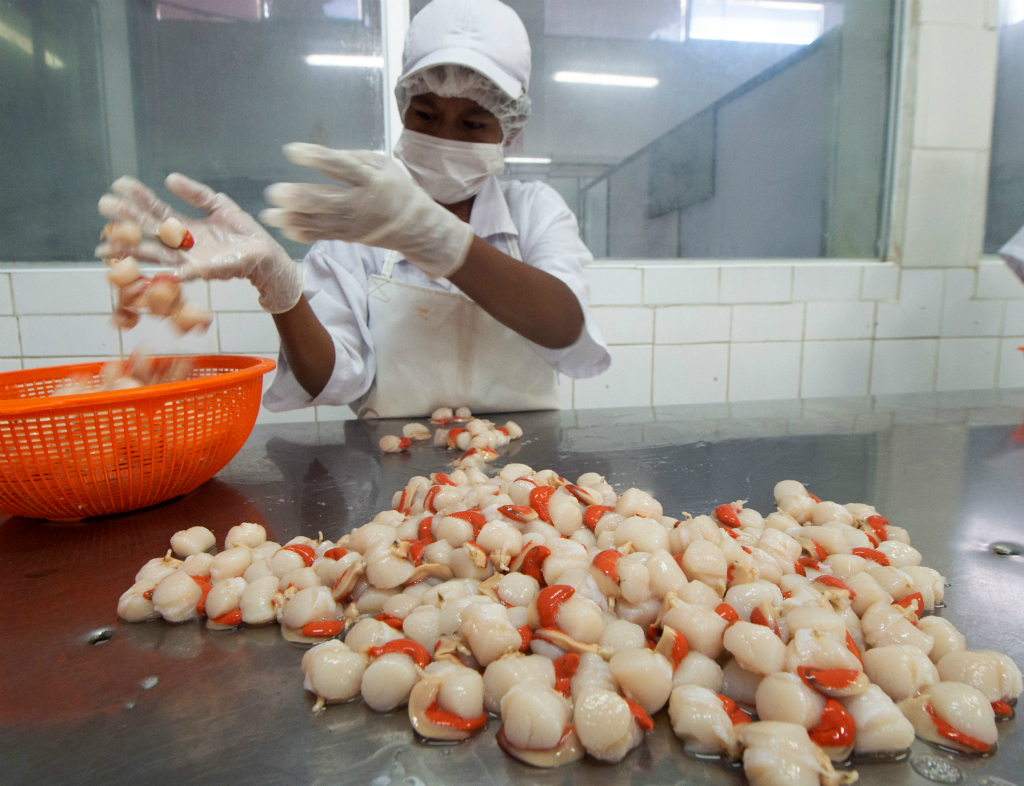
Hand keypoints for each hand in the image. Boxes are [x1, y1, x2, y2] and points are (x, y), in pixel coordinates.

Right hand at [96, 174, 303, 313]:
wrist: (265, 254)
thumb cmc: (243, 233)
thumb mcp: (219, 204)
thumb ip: (196, 193)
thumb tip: (169, 178)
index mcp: (185, 227)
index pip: (156, 210)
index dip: (138, 198)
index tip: (119, 185)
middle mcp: (182, 244)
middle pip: (149, 230)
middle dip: (126, 219)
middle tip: (103, 205)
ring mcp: (190, 260)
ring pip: (155, 253)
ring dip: (132, 249)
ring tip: (108, 243)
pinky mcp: (204, 272)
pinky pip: (181, 274)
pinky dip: (166, 274)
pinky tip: (147, 271)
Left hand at [260, 144, 474, 279]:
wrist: (412, 224)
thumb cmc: (393, 187)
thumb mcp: (382, 164)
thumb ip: (354, 158)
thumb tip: (321, 156)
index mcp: (372, 180)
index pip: (343, 168)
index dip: (318, 159)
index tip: (292, 150)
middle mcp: (361, 204)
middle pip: (328, 201)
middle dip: (300, 198)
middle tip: (275, 192)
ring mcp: (353, 224)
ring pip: (320, 222)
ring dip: (293, 219)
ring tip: (269, 214)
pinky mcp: (346, 237)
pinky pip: (322, 235)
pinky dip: (303, 233)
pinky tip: (284, 228)